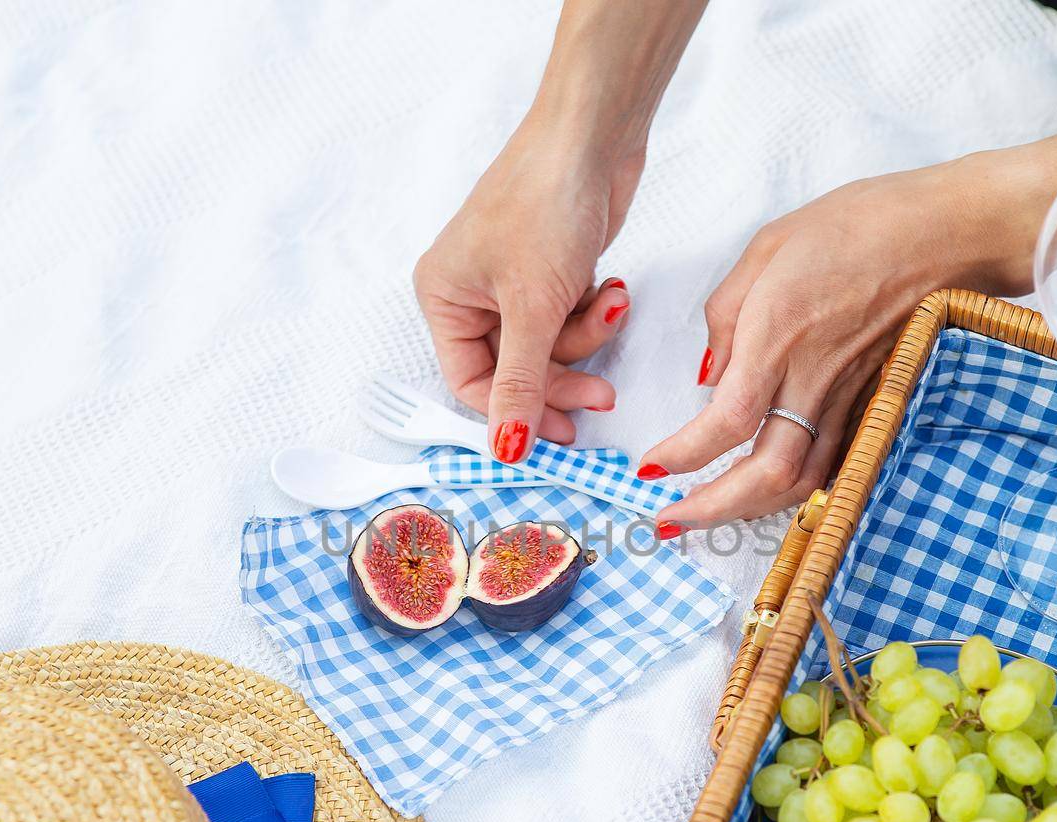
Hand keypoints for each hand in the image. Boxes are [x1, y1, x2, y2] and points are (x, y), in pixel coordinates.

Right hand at [414, 117, 643, 460]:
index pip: (472, 385)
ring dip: (587, 336)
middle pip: (516, 371)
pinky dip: (595, 311)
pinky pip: (570, 319)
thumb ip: (520, 385)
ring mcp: (512, 282)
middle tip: (603, 395)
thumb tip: (504, 450)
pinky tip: (613, 286)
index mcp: (443, 299)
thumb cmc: (546, 203)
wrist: (594, 136)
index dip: (516, 415)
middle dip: (564, 377)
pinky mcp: (550, 271)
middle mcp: (471, 293)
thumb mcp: (532, 308)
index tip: (562, 434)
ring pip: (551, 348)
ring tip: (612, 303)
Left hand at [639, 157, 1027, 530]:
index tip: (651, 467)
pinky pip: (834, 462)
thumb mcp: (769, 245)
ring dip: (753, 509)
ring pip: (804, 480)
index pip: (724, 421)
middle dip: (713, 509)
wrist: (952, 229)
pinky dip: (798, 489)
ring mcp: (849, 394)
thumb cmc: (861, 223)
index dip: (683, 456)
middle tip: (672, 520)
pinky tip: (771, 491)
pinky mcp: (872, 400)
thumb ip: (726, 312)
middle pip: (767, 473)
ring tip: (713, 513)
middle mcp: (813, 375)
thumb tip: (708, 375)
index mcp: (778, 333)